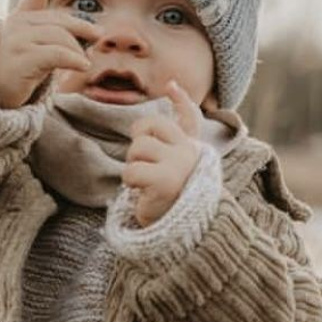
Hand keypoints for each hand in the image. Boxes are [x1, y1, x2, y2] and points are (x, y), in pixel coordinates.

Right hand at [0, 0, 97, 109]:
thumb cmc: (13, 72)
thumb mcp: (27, 47)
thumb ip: (46, 33)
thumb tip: (78, 31)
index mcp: (19, 19)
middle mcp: (17, 25)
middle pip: (59, 21)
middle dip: (81, 28)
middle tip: (97, 36)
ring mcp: (18, 41)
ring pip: (60, 37)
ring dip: (77, 50)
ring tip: (85, 62)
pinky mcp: (22, 59)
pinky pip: (56, 54)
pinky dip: (74, 59)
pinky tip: (83, 66)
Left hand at [122, 81, 203, 226]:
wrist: (182, 235)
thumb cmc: (173, 201)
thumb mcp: (175, 167)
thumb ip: (177, 135)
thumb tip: (172, 87)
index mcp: (191, 148)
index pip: (189, 117)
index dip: (180, 101)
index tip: (170, 86)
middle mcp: (188, 152)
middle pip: (149, 126)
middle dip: (138, 144)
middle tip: (145, 168)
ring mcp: (179, 164)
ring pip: (138, 147)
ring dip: (133, 165)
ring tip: (144, 183)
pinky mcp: (164, 180)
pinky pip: (132, 170)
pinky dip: (130, 182)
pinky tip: (142, 192)